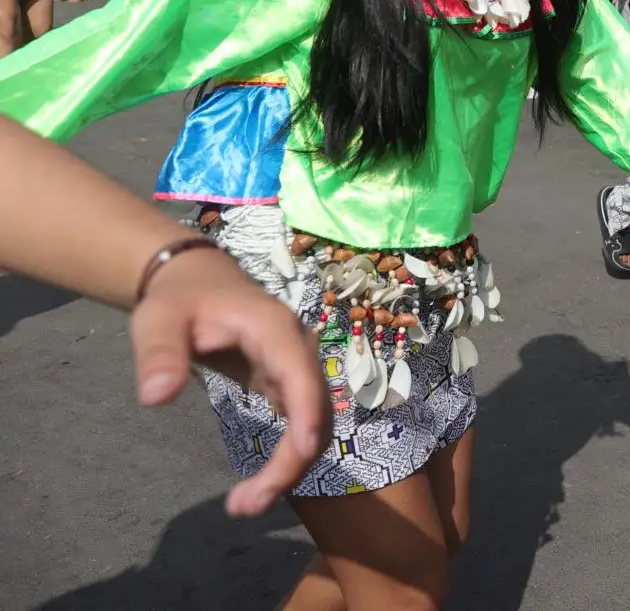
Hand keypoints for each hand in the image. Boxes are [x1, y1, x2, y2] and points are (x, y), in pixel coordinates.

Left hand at [132, 246, 328, 516]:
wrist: (198, 281)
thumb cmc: (178, 299)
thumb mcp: (156, 320)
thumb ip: (158, 355)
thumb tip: (155, 399)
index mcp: (273, 329)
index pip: (300, 373)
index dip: (308, 412)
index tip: (301, 452)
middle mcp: (297, 349)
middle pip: (314, 411)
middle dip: (290, 462)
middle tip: (244, 507)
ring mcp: (297, 368)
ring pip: (313, 424)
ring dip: (288, 467)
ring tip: (244, 505)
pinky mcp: (289, 385)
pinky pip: (301, 425)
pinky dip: (285, 458)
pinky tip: (256, 486)